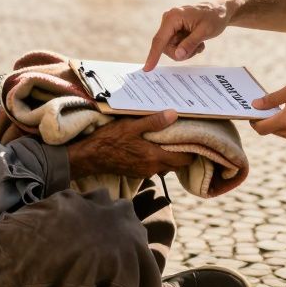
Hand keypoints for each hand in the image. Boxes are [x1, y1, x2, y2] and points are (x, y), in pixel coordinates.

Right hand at [66, 110, 193, 179]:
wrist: (90, 156)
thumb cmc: (109, 140)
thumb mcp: (131, 126)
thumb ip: (153, 121)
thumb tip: (174, 114)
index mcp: (154, 157)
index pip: (184, 159)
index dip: (192, 150)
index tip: (195, 138)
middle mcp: (152, 169)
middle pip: (177, 164)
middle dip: (184, 153)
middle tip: (185, 137)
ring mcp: (144, 172)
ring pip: (166, 166)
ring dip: (170, 155)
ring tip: (171, 139)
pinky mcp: (137, 172)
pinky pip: (155, 167)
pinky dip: (159, 158)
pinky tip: (154, 145)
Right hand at [144, 0, 230, 69]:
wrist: (220, 10)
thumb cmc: (214, 17)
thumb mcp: (205, 32)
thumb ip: (190, 44)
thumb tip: (178, 55)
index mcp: (173, 17)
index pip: (160, 40)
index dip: (153, 55)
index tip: (147, 69)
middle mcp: (168, 20)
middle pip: (166, 47)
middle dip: (181, 52)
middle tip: (197, 49)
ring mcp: (171, 25)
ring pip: (172, 48)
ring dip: (186, 50)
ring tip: (199, 43)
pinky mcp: (174, 29)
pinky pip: (176, 46)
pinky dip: (187, 47)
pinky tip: (197, 41)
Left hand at [250, 81, 285, 144]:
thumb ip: (272, 99)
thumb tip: (255, 105)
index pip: (261, 129)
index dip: (254, 121)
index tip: (254, 112)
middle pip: (270, 130)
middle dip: (266, 119)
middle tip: (267, 105)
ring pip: (280, 132)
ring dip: (278, 122)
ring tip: (284, 107)